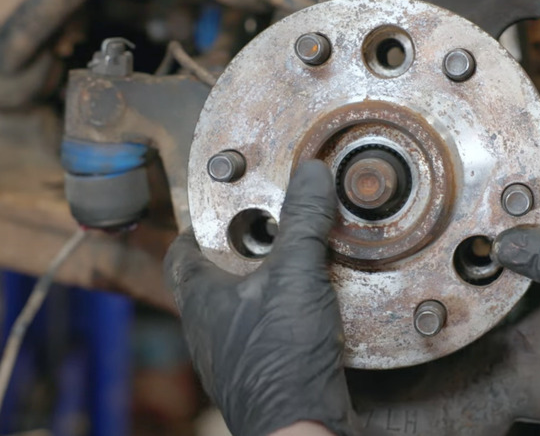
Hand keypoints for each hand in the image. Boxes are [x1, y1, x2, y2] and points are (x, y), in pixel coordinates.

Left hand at [164, 161, 352, 435]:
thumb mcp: (295, 275)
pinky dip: (285, 312)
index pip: (182, 253)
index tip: (224, 208)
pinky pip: (267, 330)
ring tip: (301, 263)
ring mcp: (234, 353)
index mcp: (202, 299)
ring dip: (268, 283)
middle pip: (215, 277)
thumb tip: (310, 173)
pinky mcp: (263, 370)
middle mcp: (210, 328)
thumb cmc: (279, 358)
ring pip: (243, 306)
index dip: (199, 226)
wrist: (298, 427)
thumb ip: (302, 221)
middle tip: (273, 229)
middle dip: (244, 251)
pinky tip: (314, 308)